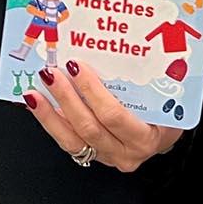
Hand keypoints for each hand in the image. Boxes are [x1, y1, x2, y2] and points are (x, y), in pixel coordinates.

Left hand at [26, 61, 182, 172]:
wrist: (164, 136)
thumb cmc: (167, 114)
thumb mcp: (166, 99)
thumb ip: (144, 82)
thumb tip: (117, 46)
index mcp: (145, 137)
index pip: (114, 116)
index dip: (92, 91)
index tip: (77, 67)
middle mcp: (126, 152)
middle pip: (89, 126)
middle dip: (66, 98)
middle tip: (51, 73)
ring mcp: (107, 157)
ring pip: (72, 139)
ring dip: (50, 114)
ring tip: (35, 92)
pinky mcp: (92, 157)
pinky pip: (68, 142)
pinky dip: (50, 123)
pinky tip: (38, 106)